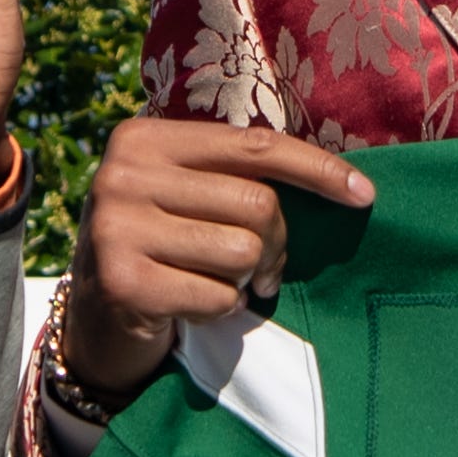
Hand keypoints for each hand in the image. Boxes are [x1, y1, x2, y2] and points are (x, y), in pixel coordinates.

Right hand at [64, 116, 373, 404]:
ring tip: (213, 282)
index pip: (254, 145)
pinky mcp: (123, 282)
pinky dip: (218, 310)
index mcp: (144, 138)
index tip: (364, 194)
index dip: (317, 169)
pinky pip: (218, 296)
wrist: (93, 318)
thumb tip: (348, 184)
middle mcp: (123, 174)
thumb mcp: (186, 193)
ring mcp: (117, 228)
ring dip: (243, 280)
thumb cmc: (162, 246)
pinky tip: (186, 305)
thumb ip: (239, 175)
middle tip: (257, 270)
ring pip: (242, 252)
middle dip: (274, 245)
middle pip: (256, 204)